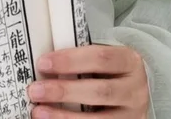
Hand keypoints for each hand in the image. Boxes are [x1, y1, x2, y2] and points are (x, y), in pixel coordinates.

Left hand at [27, 45, 148, 117]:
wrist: (132, 89)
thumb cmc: (107, 70)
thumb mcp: (100, 58)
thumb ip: (79, 60)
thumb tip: (42, 67)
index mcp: (129, 61)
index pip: (101, 57)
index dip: (70, 60)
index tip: (43, 63)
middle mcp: (135, 89)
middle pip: (100, 91)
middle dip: (64, 91)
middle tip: (35, 90)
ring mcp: (133, 114)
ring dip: (65, 116)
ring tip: (39, 111)